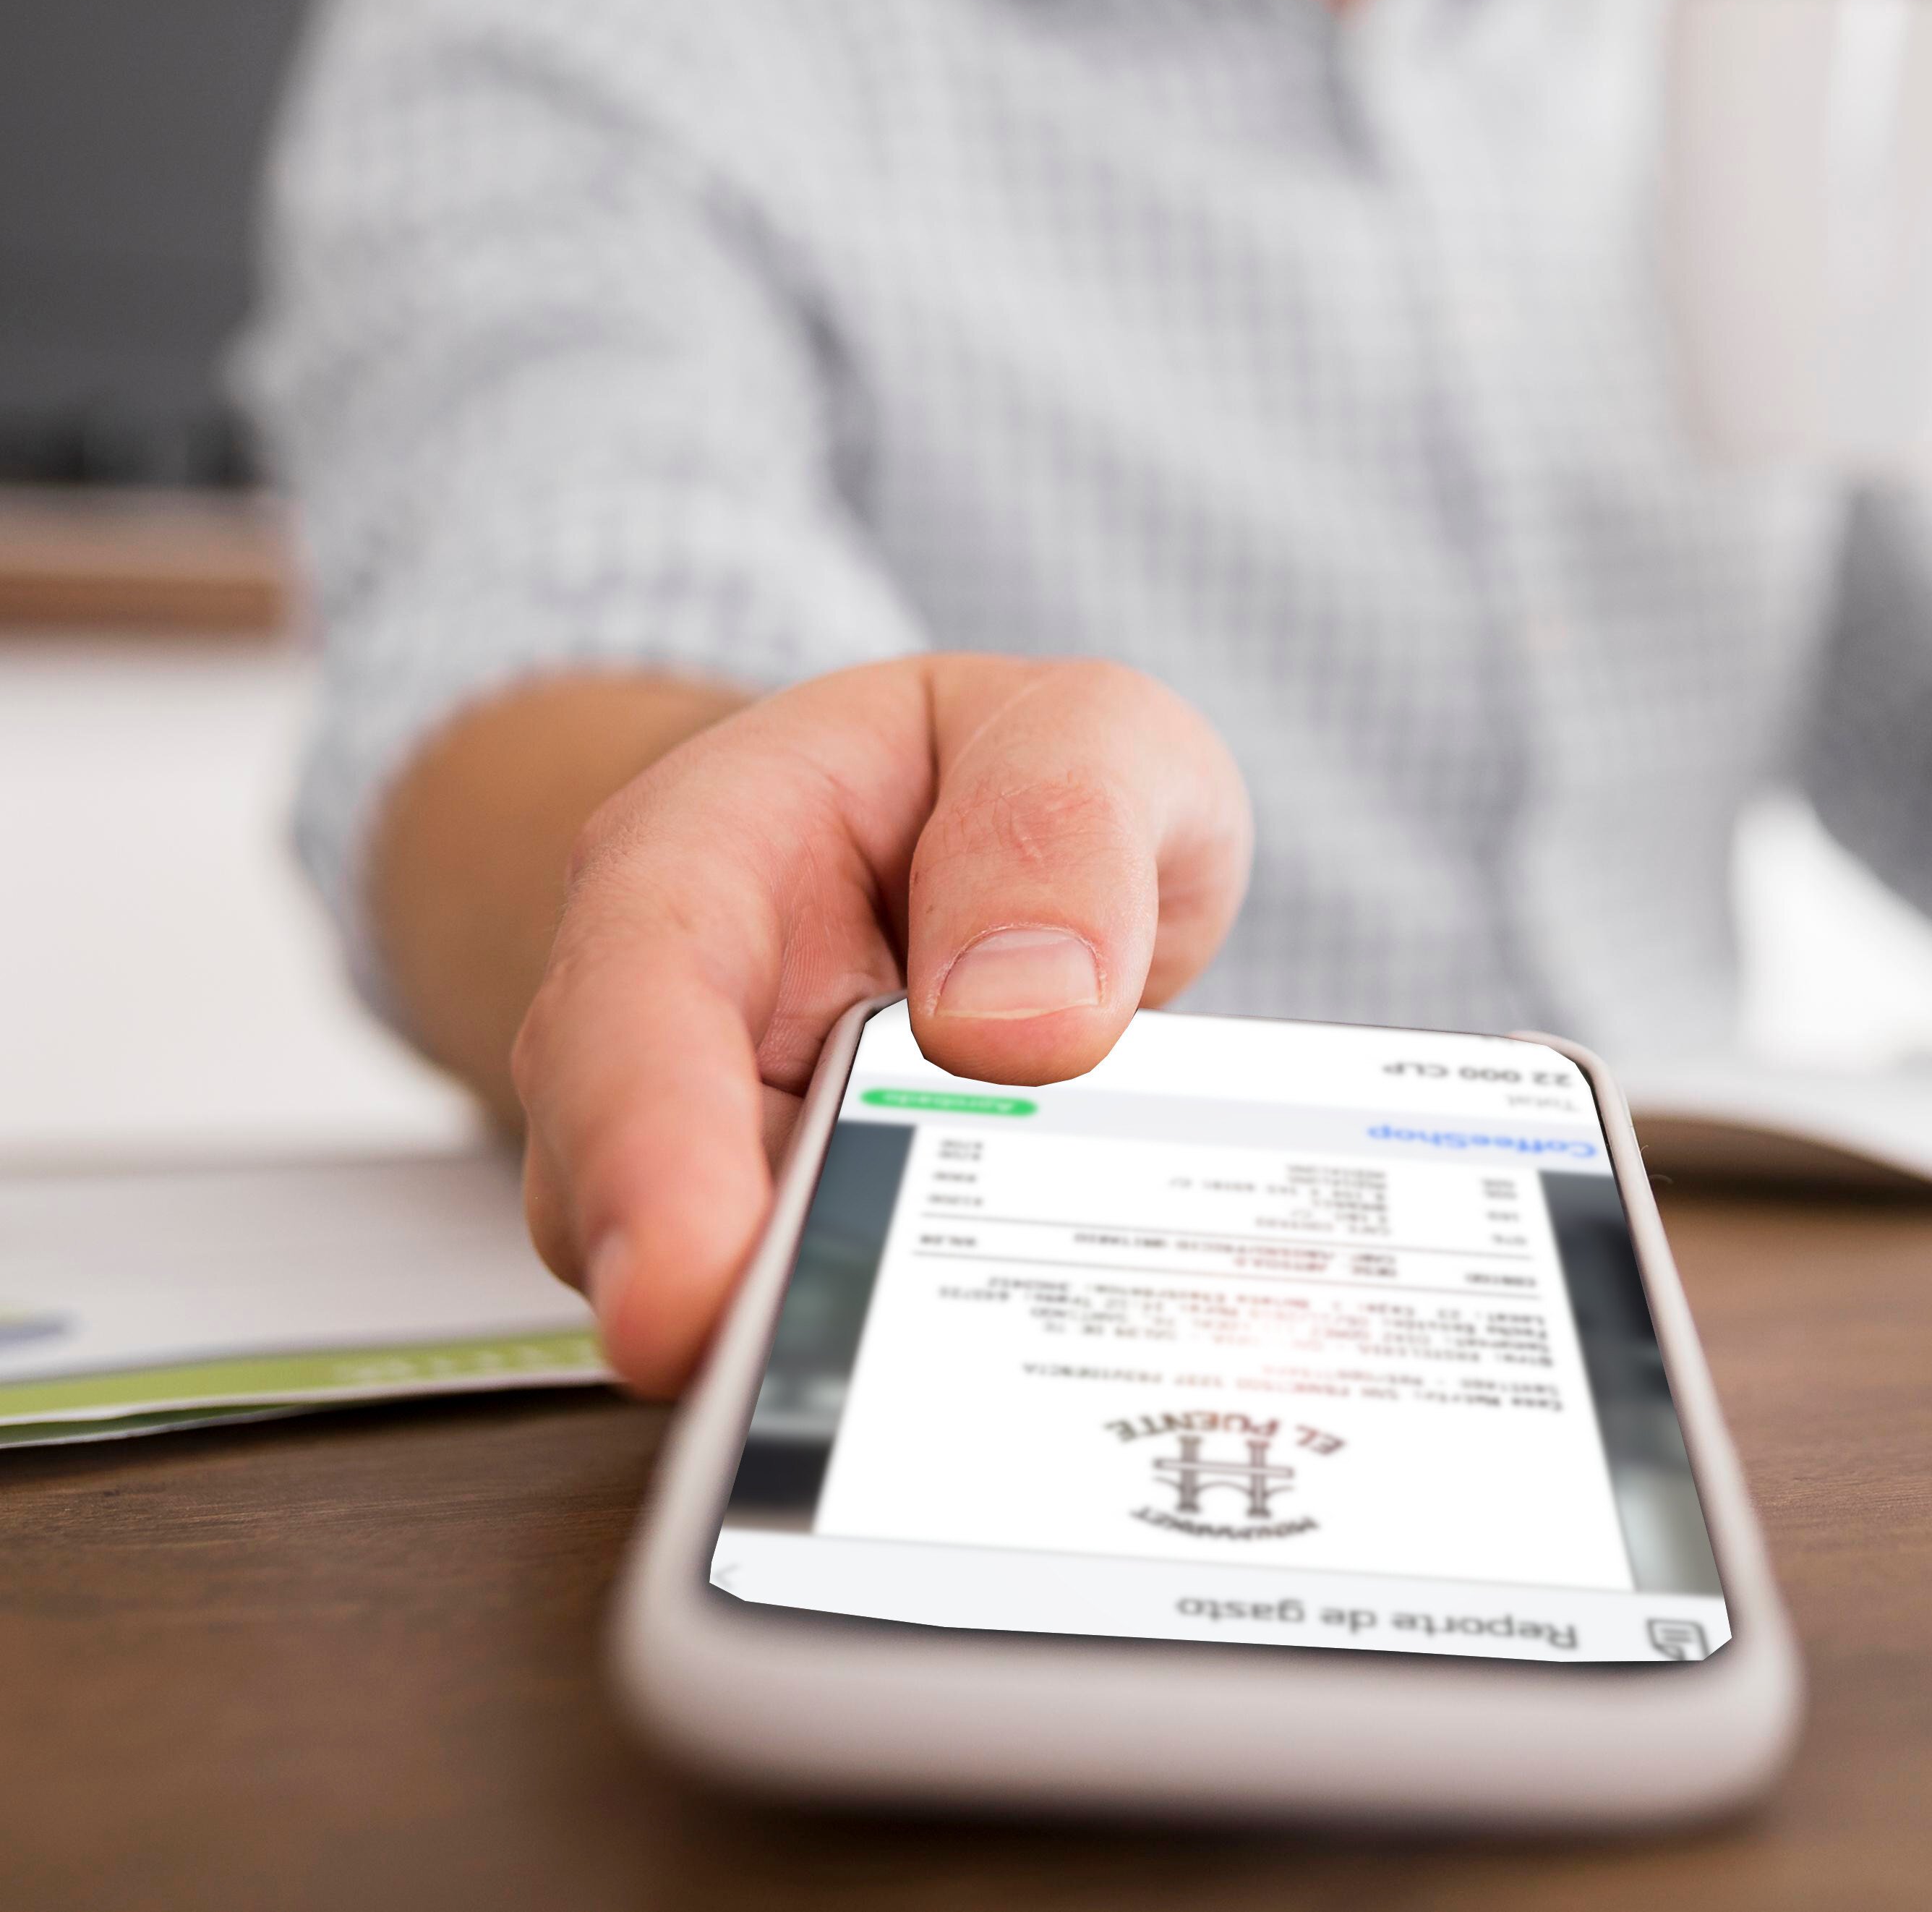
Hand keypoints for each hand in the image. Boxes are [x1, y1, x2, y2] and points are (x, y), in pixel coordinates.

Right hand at [509, 656, 1251, 1394]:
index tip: (685, 1291)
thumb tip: (1021, 1016)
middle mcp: (682, 1018)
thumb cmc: (1030, 777)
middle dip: (712, 1305)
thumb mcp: (1093, 735)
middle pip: (628, 1188)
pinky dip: (892, 1356)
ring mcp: (731, 1145)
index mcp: (705, 854)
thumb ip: (1063, 827)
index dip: (646, 1153)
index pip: (634, 998)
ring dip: (810, 1347)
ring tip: (925, 1406)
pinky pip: (823, 1317)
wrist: (1039, 837)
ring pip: (710, 1283)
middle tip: (815, 1405)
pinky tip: (974, 1387)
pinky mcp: (812, 1234)